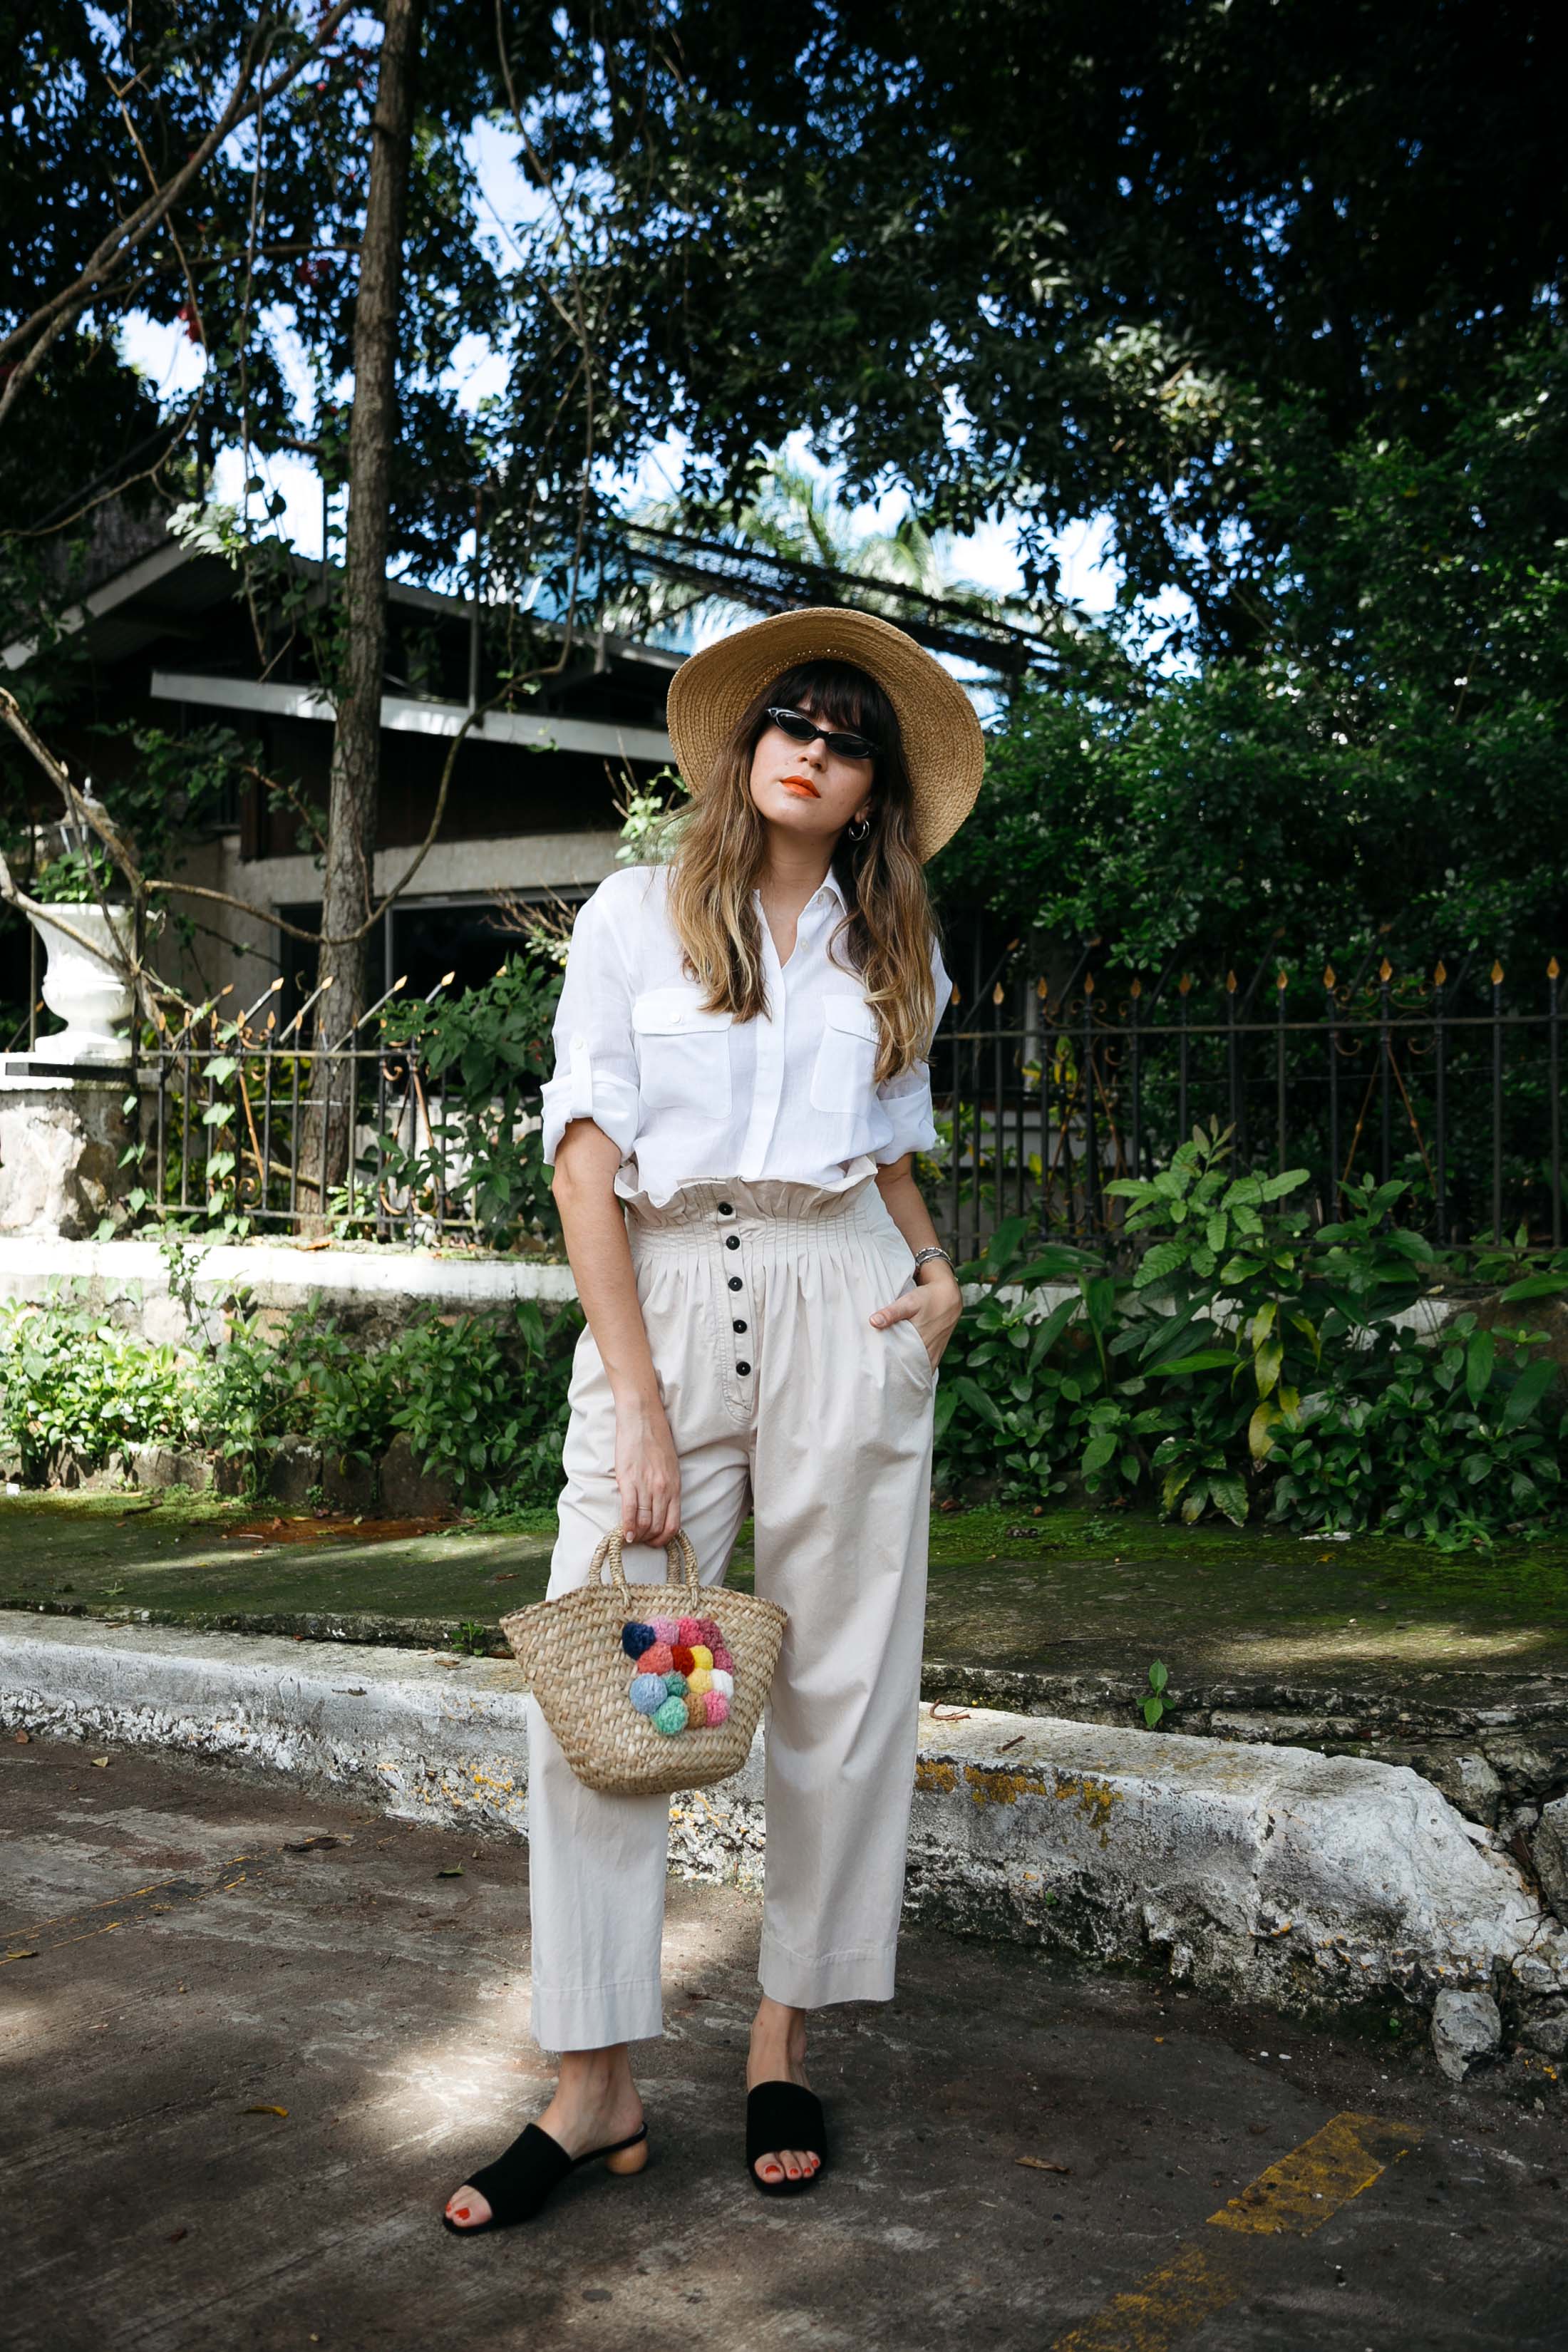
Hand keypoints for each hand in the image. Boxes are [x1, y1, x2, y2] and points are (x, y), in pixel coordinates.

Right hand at [612, 1388, 681, 1546]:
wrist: (642, 1418)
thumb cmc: (657, 1439)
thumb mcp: (670, 1466)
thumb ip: (667, 1487)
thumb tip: (661, 1507)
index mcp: (675, 1486)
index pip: (673, 1524)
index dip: (663, 1539)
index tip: (655, 1542)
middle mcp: (663, 1489)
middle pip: (657, 1527)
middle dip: (648, 1539)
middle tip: (640, 1541)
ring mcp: (646, 1486)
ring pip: (644, 1523)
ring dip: (637, 1535)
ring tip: (631, 1538)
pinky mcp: (629, 1480)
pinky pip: (630, 1511)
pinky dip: (626, 1526)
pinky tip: (623, 1535)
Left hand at [869, 1267, 961, 1369]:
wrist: (949, 1298)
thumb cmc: (928, 1299)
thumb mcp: (909, 1303)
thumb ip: (891, 1313)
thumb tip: (872, 1321)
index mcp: (920, 1346)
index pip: (902, 1368)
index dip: (889, 1373)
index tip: (876, 1375)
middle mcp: (928, 1354)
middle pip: (908, 1371)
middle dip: (895, 1374)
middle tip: (879, 1375)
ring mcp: (933, 1355)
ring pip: (917, 1369)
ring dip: (905, 1371)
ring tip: (890, 1374)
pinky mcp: (936, 1353)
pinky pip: (925, 1366)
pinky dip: (915, 1367)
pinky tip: (904, 1367)